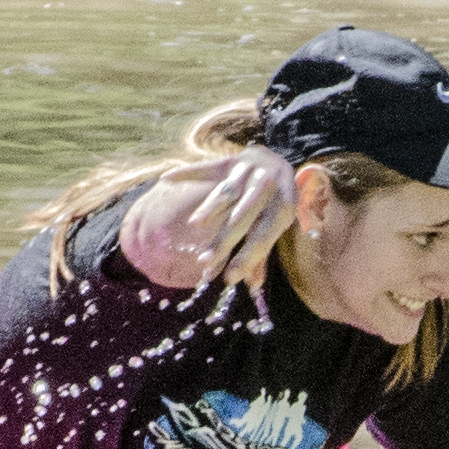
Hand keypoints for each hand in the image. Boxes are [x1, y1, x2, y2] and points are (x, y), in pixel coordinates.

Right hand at [121, 145, 298, 294]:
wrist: (279, 161)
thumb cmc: (276, 203)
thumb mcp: (278, 227)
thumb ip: (263, 254)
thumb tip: (252, 287)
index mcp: (283, 210)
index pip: (263, 239)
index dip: (247, 259)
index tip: (229, 279)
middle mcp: (267, 189)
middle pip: (242, 219)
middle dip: (223, 241)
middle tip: (204, 261)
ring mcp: (249, 172)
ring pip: (227, 193)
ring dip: (210, 209)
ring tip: (196, 225)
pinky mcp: (231, 160)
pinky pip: (207, 167)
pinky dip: (187, 172)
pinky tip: (166, 179)